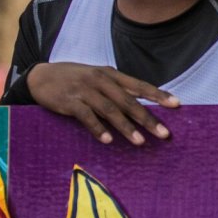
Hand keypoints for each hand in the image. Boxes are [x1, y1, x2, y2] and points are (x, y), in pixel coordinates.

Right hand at [25, 62, 179, 144]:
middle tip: (164, 133)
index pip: (139, 85)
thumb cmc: (74, 79)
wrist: (40, 77)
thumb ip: (117, 89)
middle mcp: (101, 81)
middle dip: (148, 118)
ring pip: (111, 110)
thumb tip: (140, 103)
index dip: (158, 95)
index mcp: (110, 75)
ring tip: (140, 142)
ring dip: (127, 127)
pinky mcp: (70, 102)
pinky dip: (98, 129)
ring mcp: (85, 91)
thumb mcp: (97, 78)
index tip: (177, 105)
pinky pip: (87, 117)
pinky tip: (108, 141)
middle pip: (129, 101)